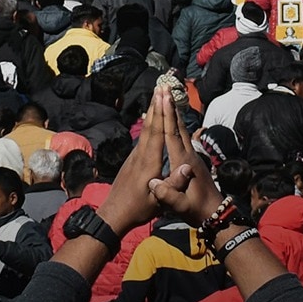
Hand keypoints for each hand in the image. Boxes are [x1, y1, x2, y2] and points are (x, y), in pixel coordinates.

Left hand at [97, 86, 171, 234]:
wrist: (114, 214)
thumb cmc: (138, 209)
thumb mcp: (159, 200)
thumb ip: (174, 183)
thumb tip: (188, 166)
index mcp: (149, 162)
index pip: (158, 133)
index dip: (162, 113)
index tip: (164, 95)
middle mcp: (140, 155)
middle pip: (150, 126)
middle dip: (156, 106)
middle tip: (160, 87)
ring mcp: (134, 157)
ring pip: (145, 131)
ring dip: (151, 113)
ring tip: (156, 97)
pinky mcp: (132, 161)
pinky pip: (142, 138)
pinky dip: (148, 125)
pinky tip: (149, 122)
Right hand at [146, 88, 223, 226]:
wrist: (216, 215)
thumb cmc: (196, 211)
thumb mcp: (180, 207)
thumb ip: (169, 195)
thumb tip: (153, 182)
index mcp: (183, 163)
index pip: (171, 135)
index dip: (166, 116)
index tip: (162, 98)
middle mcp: (188, 155)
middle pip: (177, 127)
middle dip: (170, 108)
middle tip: (165, 89)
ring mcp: (192, 157)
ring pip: (181, 131)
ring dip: (174, 114)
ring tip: (168, 99)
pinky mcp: (193, 161)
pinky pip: (182, 138)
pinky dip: (176, 126)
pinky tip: (173, 123)